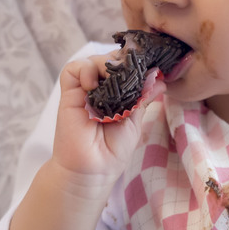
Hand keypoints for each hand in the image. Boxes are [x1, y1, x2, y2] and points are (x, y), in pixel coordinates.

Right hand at [51, 53, 164, 190]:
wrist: (93, 169)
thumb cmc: (113, 150)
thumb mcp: (135, 120)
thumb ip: (143, 97)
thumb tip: (160, 78)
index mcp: (116, 94)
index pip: (124, 67)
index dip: (133, 63)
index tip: (146, 66)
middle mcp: (100, 89)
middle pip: (109, 59)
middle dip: (121, 62)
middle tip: (130, 74)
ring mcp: (83, 90)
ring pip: (93, 60)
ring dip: (105, 65)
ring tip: (112, 83)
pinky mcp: (68, 94)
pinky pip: (73, 69)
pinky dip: (85, 70)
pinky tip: (93, 85)